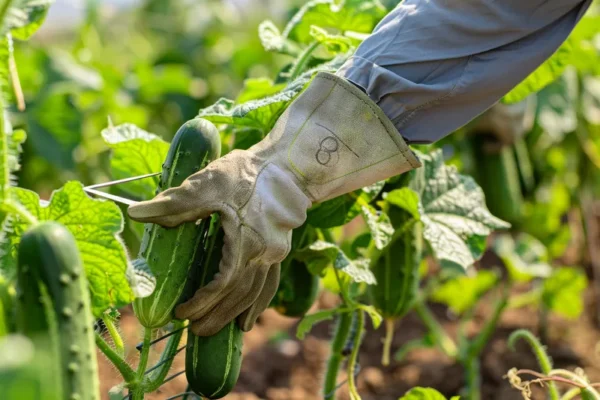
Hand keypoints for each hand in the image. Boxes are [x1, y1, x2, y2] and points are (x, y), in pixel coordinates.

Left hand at [128, 72, 419, 335]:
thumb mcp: (208, 184)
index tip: (182, 313)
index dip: (202, 302)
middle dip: (218, 316)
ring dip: (239, 313)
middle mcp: (264, 254)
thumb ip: (173, 203)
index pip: (222, 284)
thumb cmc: (247, 174)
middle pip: (240, 295)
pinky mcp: (280, 249)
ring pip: (257, 292)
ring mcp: (275, 254)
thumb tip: (135, 212)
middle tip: (197, 332)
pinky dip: (260, 301)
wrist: (288, 166)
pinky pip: (270, 283)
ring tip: (226, 331)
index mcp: (245, 243)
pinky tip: (252, 313)